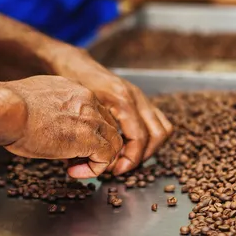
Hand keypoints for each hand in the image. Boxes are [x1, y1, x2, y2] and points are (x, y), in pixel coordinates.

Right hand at [2, 76, 122, 177]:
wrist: (6, 110)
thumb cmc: (8, 108)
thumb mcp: (33, 100)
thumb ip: (46, 108)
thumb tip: (43, 121)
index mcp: (74, 89)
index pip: (95, 110)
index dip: (87, 131)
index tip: (71, 143)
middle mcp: (87, 99)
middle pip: (108, 125)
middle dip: (97, 144)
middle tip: (79, 159)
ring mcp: (91, 118)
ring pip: (113, 141)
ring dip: (97, 158)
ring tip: (77, 168)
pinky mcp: (89, 138)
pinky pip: (106, 157)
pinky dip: (95, 168)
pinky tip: (75, 171)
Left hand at [48, 47, 172, 174]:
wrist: (75, 65)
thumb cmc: (72, 86)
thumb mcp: (78, 110)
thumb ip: (89, 135)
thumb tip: (93, 164)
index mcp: (122, 100)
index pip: (139, 138)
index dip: (130, 160)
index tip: (115, 170)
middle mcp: (136, 97)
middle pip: (156, 135)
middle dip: (141, 156)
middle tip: (120, 167)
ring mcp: (141, 97)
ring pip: (163, 128)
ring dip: (149, 148)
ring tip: (127, 157)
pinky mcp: (141, 99)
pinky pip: (158, 121)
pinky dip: (150, 137)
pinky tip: (129, 144)